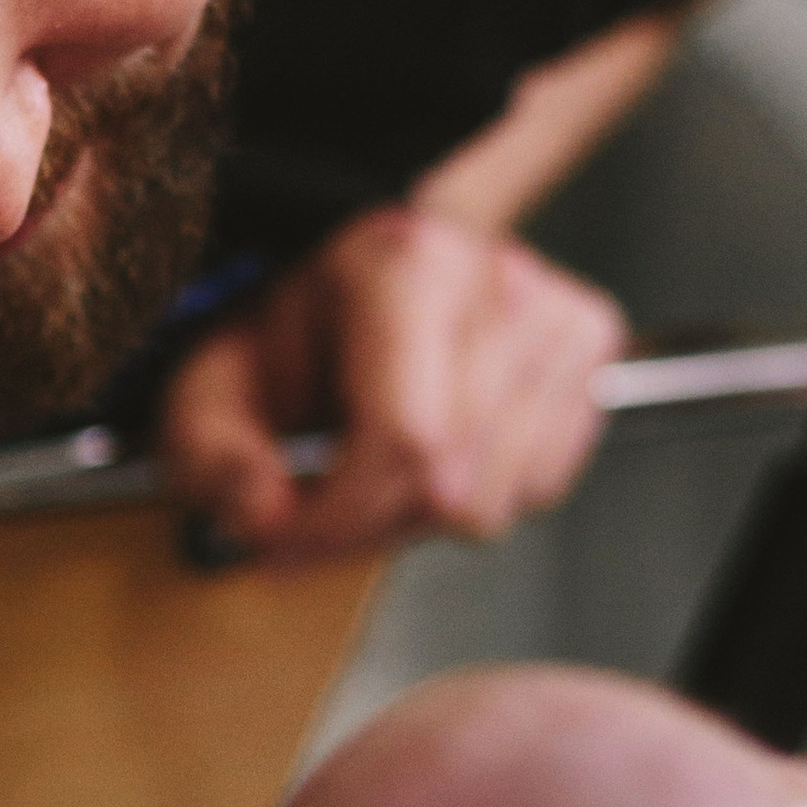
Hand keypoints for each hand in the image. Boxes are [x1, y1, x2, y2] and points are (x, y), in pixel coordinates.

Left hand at [157, 208, 625, 562]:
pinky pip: (542, 485)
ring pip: (501, 498)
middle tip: (325, 506)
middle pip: (454, 485)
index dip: (340, 520)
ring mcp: (558, 314)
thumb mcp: (216, 386)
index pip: (406, 442)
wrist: (365, 274)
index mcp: (406, 266)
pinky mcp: (592, 347)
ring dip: (427, 514)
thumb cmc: (300, 331)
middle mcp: (498, 281)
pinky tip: (443, 450)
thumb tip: (261, 517)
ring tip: (381, 468)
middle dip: (373, 522)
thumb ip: (214, 455)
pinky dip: (483, 492)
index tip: (286, 541)